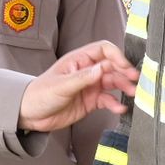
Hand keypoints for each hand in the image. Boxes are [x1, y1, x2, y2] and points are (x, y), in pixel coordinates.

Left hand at [20, 41, 138, 132]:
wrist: (30, 115)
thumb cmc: (40, 94)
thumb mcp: (61, 85)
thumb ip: (83, 78)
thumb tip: (102, 68)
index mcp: (79, 60)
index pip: (104, 50)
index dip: (116, 56)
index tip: (124, 67)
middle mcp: (87, 71)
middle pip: (112, 67)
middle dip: (124, 73)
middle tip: (134, 81)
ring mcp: (89, 86)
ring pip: (112, 83)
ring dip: (123, 87)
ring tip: (132, 94)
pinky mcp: (90, 101)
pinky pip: (107, 100)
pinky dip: (115, 103)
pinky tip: (120, 108)